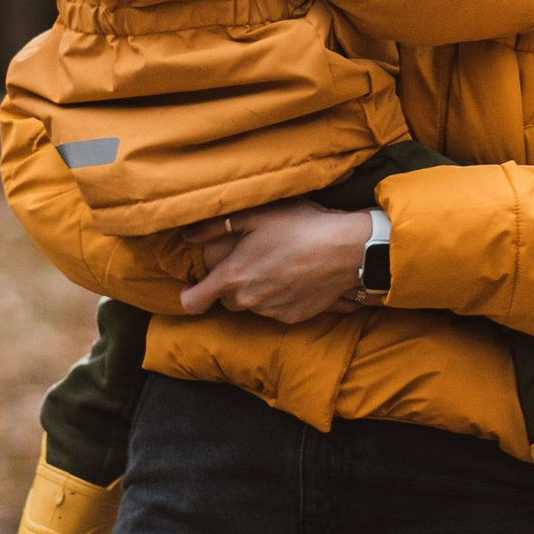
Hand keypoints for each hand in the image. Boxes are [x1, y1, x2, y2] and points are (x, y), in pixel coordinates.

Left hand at [176, 202, 369, 322]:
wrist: (345, 250)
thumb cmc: (300, 226)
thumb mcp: (256, 215)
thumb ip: (215, 226)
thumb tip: (188, 234)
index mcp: (233, 277)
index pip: (193, 302)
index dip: (189, 295)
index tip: (194, 286)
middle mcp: (248, 300)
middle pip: (226, 300)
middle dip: (232, 285)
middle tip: (250, 262)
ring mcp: (271, 312)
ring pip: (252, 305)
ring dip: (257, 291)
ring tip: (278, 265)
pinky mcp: (293, 317)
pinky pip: (275, 310)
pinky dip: (279, 298)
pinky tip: (295, 277)